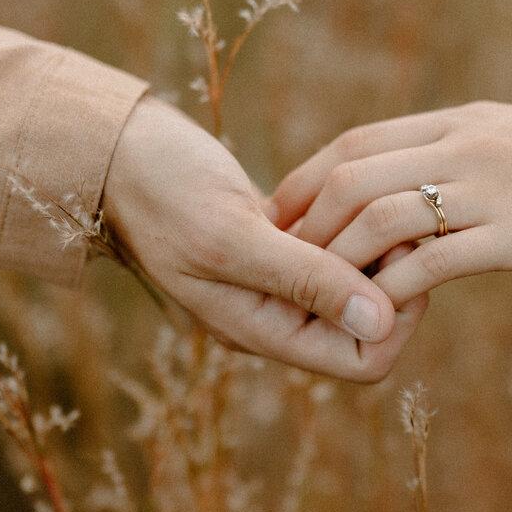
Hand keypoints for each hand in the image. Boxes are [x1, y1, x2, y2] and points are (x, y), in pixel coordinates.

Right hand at [104, 97, 425, 381]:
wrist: (117, 150)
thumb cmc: (161, 191)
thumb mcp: (231, 236)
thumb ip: (305, 280)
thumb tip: (381, 324)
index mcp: (262, 332)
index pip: (364, 360)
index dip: (395, 316)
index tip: (394, 252)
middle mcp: (276, 316)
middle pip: (371, 325)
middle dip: (393, 276)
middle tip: (393, 216)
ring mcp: (277, 280)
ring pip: (359, 282)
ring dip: (376, 244)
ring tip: (372, 196)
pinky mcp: (279, 243)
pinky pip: (338, 248)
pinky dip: (356, 221)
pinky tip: (348, 188)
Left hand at [271, 102, 511, 305]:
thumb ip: (477, 155)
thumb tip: (438, 178)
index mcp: (465, 120)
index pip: (360, 140)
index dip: (310, 177)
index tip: (284, 213)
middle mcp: (465, 146)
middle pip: (352, 174)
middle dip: (303, 221)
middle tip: (278, 264)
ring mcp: (488, 188)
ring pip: (376, 217)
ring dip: (335, 260)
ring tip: (313, 297)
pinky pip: (430, 264)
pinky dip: (391, 292)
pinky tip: (375, 321)